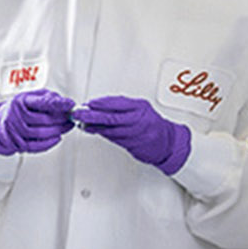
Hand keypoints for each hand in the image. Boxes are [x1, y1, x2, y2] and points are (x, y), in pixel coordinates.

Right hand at [0, 88, 74, 155]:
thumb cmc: (18, 109)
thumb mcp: (30, 97)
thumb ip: (46, 98)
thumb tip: (64, 103)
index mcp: (20, 101)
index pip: (42, 102)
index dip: (58, 103)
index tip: (70, 104)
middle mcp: (16, 115)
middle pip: (44, 119)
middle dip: (62, 119)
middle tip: (72, 117)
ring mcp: (15, 130)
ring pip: (42, 133)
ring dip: (58, 130)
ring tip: (67, 126)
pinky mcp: (17, 143)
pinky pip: (36, 145)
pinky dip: (50, 142)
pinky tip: (58, 137)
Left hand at [72, 95, 190, 174]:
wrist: (167, 142)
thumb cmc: (152, 124)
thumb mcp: (141, 109)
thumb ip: (122, 107)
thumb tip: (98, 105)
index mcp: (140, 107)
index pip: (117, 103)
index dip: (100, 104)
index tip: (88, 104)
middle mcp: (138, 120)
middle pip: (111, 117)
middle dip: (92, 116)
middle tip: (79, 114)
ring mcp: (136, 133)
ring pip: (110, 130)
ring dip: (94, 127)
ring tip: (82, 123)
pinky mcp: (133, 145)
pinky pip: (113, 138)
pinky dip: (102, 134)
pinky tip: (93, 131)